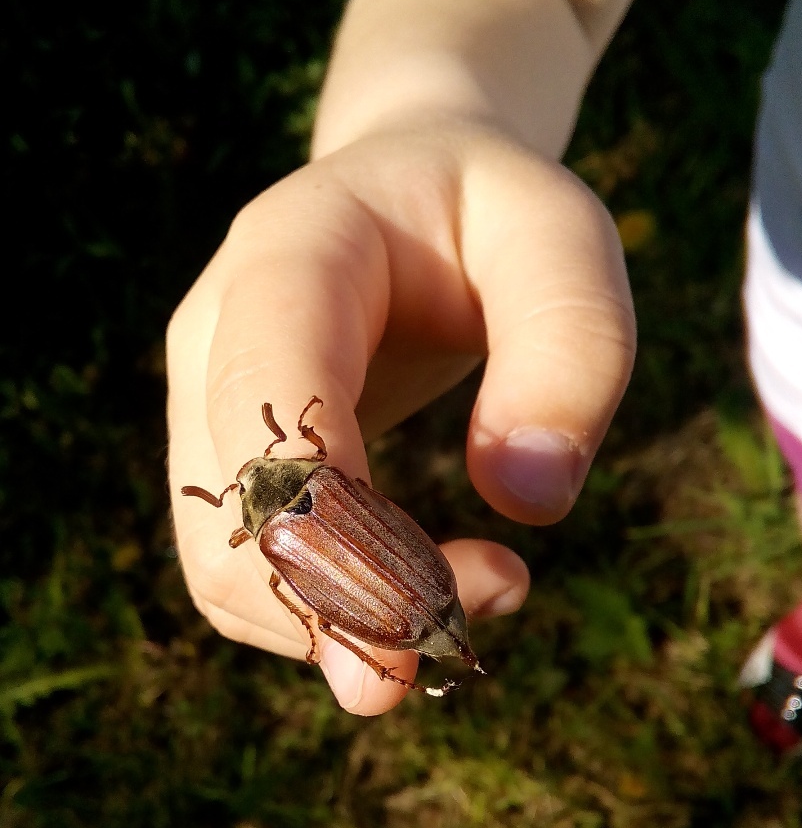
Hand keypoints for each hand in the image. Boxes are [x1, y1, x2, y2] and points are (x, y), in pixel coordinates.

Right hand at [167, 118, 634, 713]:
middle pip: (233, 504)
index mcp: (290, 252)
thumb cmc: (493, 218)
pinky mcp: (226, 470)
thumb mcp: (563, 240)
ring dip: (342, 623)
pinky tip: (431, 594)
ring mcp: (205, 406)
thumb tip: (527, 500)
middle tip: (487, 612)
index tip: (436, 596)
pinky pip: (247, 577)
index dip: (334, 511)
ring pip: (224, 565)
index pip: (270, 391)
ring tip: (489, 592)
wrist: (413, 204)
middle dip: (348, 597)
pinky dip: (332, 618)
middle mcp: (216, 334)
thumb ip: (571, 347)